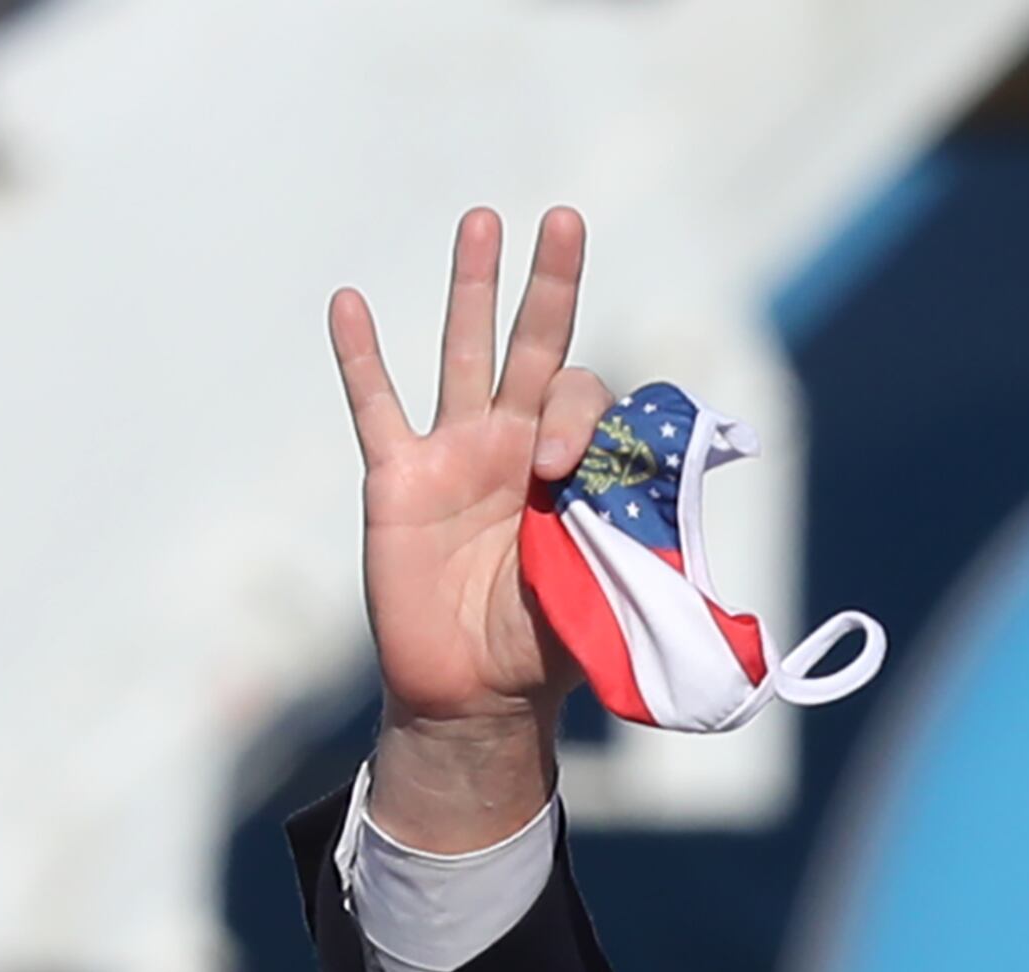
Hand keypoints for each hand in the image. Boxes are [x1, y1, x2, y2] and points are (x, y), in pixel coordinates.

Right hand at [329, 206, 615, 850]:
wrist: (477, 695)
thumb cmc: (547, 647)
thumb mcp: (608, 595)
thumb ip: (637, 552)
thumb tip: (679, 528)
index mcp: (576, 472)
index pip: (587, 404)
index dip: (575, 421)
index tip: (554, 471)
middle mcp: (517, 445)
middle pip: (537, 346)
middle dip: (551, 284)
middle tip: (565, 219)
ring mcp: (455, 454)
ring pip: (463, 352)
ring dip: (472, 287)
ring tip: (482, 220)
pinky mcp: (398, 479)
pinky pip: (376, 407)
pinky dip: (360, 357)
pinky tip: (349, 303)